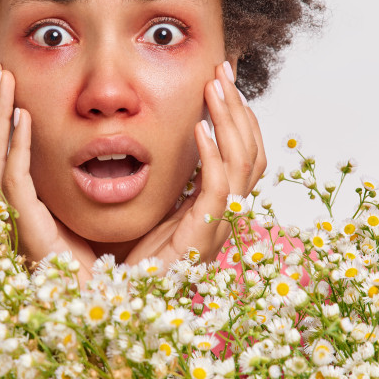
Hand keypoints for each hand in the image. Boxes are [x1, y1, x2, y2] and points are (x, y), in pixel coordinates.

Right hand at [0, 58, 98, 281]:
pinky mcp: (28, 231)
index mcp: (12, 209)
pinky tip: (24, 117)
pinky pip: (13, 183)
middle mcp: (2, 215)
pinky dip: (15, 148)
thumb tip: (93, 148)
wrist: (110, 306)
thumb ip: (76, 182)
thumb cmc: (104, 265)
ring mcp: (11, 224)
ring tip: (1, 79)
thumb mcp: (83, 210)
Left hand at [122, 60, 266, 271]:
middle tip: (223, 70)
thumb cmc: (136, 266)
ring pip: (243, 164)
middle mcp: (226, 215)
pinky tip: (199, 129)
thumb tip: (157, 147)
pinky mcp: (202, 238)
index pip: (243, 154)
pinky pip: (219, 190)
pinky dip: (213, 156)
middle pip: (251, 152)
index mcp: (217, 207)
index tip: (222, 80)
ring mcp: (219, 227)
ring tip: (215, 87)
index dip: (238, 117)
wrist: (126, 308)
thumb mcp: (156, 212)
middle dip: (239, 107)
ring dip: (230, 120)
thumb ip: (167, 183)